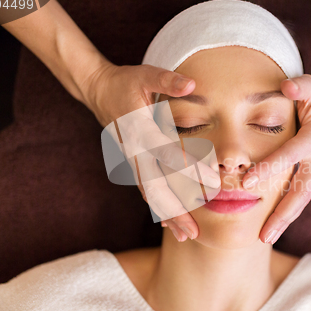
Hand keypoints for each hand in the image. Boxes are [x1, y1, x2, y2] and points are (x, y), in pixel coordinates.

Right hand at [82, 61, 219, 240]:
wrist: (98, 92)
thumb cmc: (125, 82)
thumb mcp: (145, 75)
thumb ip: (167, 79)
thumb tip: (193, 83)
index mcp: (140, 129)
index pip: (167, 152)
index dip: (189, 167)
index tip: (213, 181)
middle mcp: (135, 150)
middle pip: (154, 186)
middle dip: (174, 209)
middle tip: (194, 231)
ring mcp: (132, 160)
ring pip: (148, 193)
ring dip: (166, 215)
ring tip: (185, 236)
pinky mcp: (133, 163)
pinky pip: (144, 190)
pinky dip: (156, 207)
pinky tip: (168, 224)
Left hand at [242, 70, 310, 243]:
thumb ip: (300, 86)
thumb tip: (286, 87)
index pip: (288, 156)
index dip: (268, 170)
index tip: (246, 185)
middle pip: (301, 192)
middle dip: (282, 215)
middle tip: (264, 237)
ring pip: (302, 198)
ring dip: (285, 219)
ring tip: (266, 238)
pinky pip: (302, 193)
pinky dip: (289, 210)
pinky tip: (274, 222)